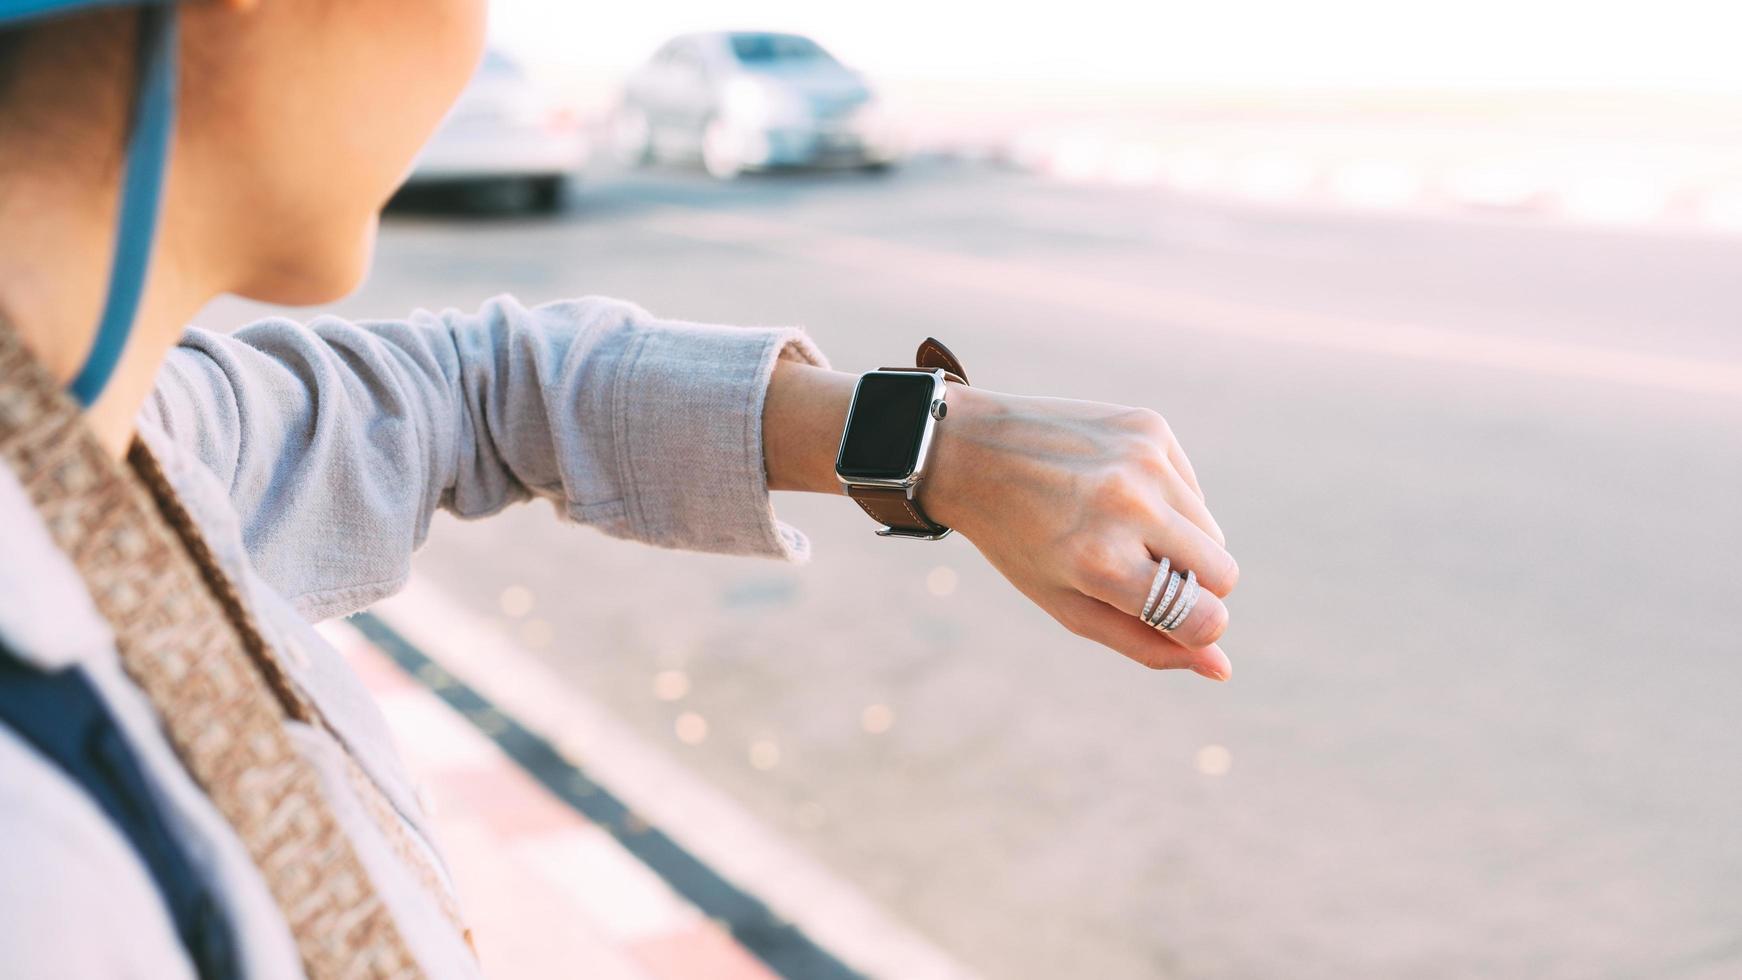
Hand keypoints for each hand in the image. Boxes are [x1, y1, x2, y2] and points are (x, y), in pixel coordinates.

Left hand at [921, 384, 1237, 679]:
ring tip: (1117, 529)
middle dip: (1196, 587)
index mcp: (1100, 561)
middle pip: (1224, 573)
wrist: (969, 448)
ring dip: (1178, 542)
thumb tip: (1222, 669)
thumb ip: (1146, 645)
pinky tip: (1114, 490)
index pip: (1204, 618)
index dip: (1197, 630)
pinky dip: (1166, 500)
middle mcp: (1129, 505)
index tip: (1173, 621)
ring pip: (1212, 531)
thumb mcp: (1067, 605)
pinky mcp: (1149, 426)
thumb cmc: (1017, 541)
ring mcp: (1143, 459)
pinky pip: (1191, 488)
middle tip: (1138, 574)